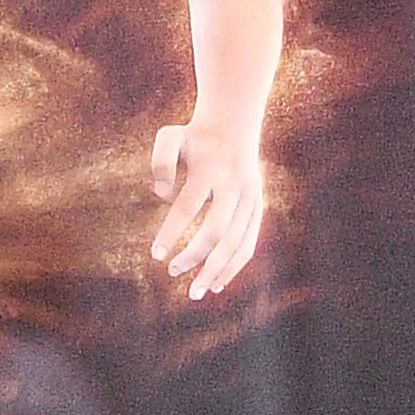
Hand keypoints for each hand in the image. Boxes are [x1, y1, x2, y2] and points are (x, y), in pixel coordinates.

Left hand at [147, 114, 264, 299]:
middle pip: (216, 230)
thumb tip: (161, 194)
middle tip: (172, 271)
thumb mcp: (169, 137)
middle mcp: (233, 184)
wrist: (234, 122)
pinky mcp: (257, 206)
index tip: (156, 255)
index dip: (171, 233)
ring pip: (236, 242)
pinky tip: (218, 284)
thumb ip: (160, 162)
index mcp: (209, 167)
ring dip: (216, 270)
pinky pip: (249, 242)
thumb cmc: (193, 136)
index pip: (188, 207)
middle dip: (194, 256)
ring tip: (195, 291)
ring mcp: (250, 197)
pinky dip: (235, 266)